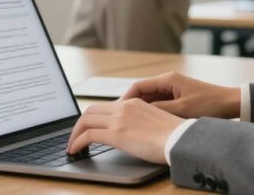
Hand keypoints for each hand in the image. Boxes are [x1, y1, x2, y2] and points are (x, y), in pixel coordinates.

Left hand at [67, 99, 183, 164]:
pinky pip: (88, 135)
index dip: (93, 117)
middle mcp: (124, 107)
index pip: (105, 106)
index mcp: (133, 103)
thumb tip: (133, 132)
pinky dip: (78, 142)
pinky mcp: (116, 134)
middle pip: (91, 110)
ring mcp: (119, 119)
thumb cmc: (174, 136)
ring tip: (72, 146)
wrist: (180, 139)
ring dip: (75, 133)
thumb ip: (140, 121)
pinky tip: (76, 150)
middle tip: (76, 136)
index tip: (88, 127)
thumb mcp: (155, 121)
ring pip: (86, 120)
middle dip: (79, 124)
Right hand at [121, 72, 240, 119]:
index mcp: (167, 80)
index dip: (125, 99)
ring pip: (150, 99)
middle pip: (142, 92)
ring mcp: (173, 89)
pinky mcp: (178, 97)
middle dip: (131, 105)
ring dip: (141, 109)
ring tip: (130, 123)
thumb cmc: (209, 105)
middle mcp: (168, 81)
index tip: (116, 111)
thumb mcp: (182, 110)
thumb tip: (139, 113)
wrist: (231, 103)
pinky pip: (159, 103)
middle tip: (120, 119)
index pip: (138, 86)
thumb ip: (160, 110)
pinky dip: (152, 112)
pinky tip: (147, 123)